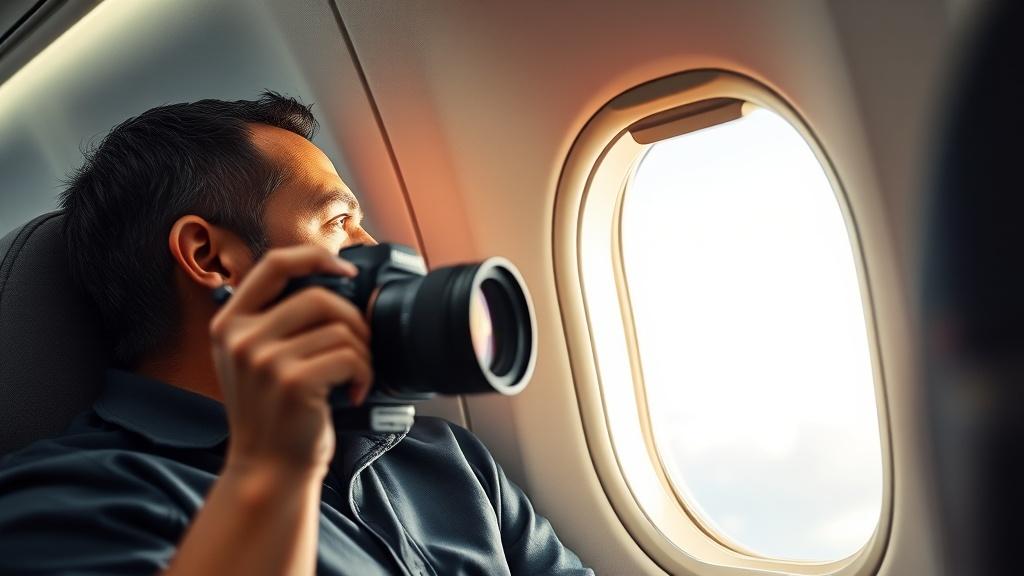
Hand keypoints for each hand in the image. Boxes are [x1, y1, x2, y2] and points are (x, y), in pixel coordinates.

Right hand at [209, 245, 372, 478]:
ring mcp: (264, 360)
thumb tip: (334, 281)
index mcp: (229, 323)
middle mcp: (241, 338)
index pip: (274, 264)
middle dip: (353, 320)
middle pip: (319, 297)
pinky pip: (350, 357)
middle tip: (360, 347)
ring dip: (363, 352)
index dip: (315, 257)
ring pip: (340, 329)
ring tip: (355, 375)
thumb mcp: (253, 360)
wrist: (268, 469)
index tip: (345, 270)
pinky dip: (365, 373)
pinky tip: (356, 391)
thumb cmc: (273, 413)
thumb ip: (274, 320)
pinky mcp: (292, 382)